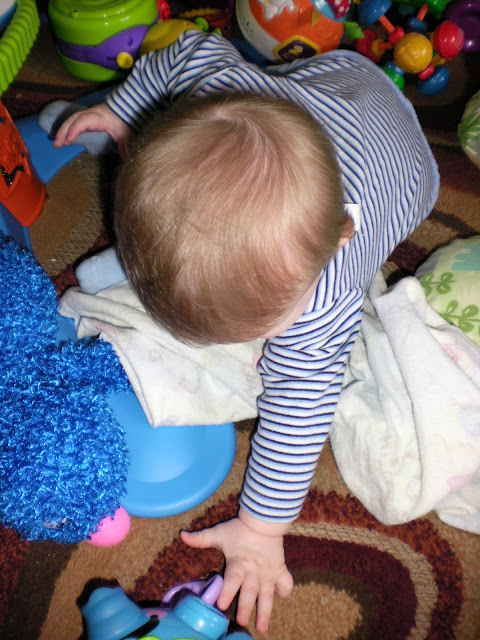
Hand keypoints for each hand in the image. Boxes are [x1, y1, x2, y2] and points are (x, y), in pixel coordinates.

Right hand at [53, 103, 129, 149]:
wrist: (128, 108)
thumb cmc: (126, 121)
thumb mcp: (127, 135)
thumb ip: (125, 147)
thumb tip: (128, 161)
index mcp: (99, 117)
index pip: (83, 121)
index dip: (75, 129)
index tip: (68, 140)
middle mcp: (91, 113)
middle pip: (73, 119)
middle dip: (63, 131)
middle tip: (56, 144)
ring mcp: (89, 114)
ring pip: (72, 119)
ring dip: (64, 130)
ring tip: (57, 143)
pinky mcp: (88, 117)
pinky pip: (75, 121)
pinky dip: (69, 129)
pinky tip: (65, 139)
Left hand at [180, 508, 293, 631]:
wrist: (263, 519)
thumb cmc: (239, 529)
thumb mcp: (219, 533)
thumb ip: (201, 538)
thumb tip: (182, 535)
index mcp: (238, 563)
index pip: (232, 579)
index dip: (227, 591)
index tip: (221, 604)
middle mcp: (254, 571)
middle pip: (249, 591)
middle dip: (245, 607)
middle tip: (241, 621)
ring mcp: (268, 572)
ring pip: (267, 594)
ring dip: (265, 611)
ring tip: (261, 627)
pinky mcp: (280, 569)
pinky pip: (285, 583)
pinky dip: (284, 591)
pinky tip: (280, 598)